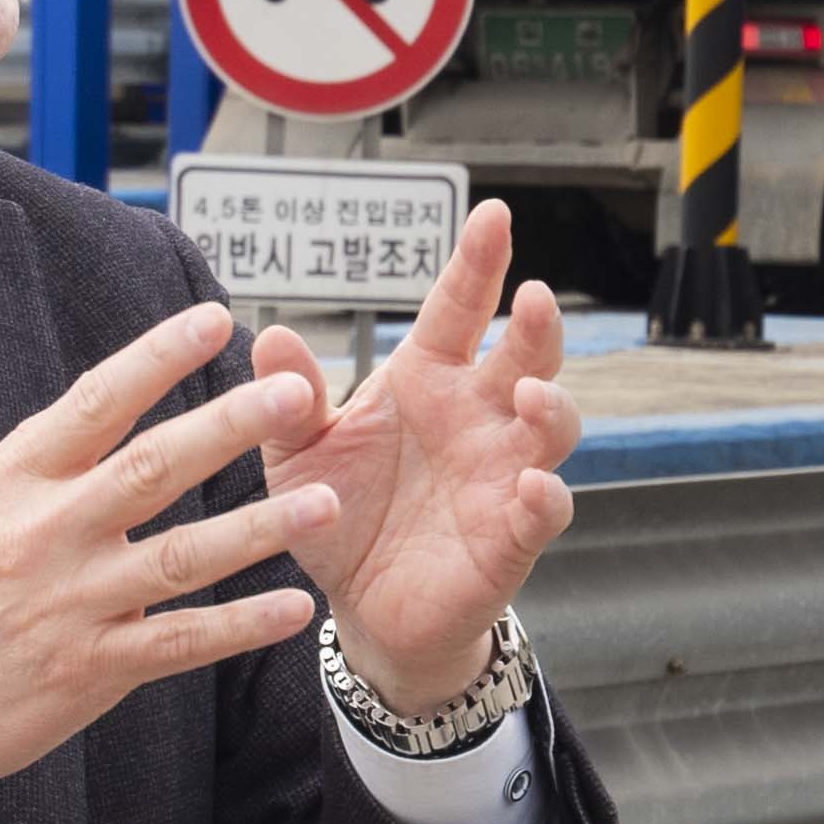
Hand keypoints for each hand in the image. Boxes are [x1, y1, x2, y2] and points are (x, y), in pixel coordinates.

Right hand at [0, 300, 336, 823]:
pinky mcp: (91, 668)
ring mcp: (71, 603)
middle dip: (228, 427)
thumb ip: (40, 466)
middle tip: (295, 395)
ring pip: (181, 557)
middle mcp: (46, 533)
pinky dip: (239, 626)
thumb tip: (103, 413)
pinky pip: (180, 642)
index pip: (94, 402)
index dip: (157, 358)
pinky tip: (294, 609)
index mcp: (14, 481)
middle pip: (151, 468)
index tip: (214, 321)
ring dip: (259, 530)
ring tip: (324, 504)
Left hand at [259, 196, 578, 714]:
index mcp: (426, 379)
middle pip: (524, 355)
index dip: (478, 263)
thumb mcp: (297, 455)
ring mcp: (502, 474)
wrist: (361, 608)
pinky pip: (543, 511)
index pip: (458, 308)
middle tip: (534, 296)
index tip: (494, 216)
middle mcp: (477, 416)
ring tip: (534, 395)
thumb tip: (269, 334)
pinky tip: (534, 486)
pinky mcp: (512, 537)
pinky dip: (546, 497)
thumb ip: (287, 400)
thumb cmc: (336, 511)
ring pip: (552, 427)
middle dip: (537, 325)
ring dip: (553, 407)